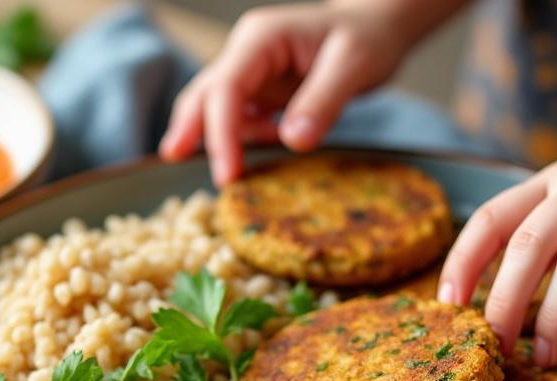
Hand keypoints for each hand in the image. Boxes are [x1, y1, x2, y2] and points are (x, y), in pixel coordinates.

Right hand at [158, 3, 413, 186]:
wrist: (376, 29)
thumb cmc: (367, 38)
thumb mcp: (353, 65)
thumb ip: (322, 102)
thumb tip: (293, 141)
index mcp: (263, 38)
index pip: (227, 87)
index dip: (221, 132)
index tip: (227, 174)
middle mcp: (248, 53)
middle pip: (204, 94)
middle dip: (191, 132)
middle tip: (180, 167)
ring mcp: (252, 72)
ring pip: (216, 108)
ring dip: (217, 140)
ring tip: (235, 171)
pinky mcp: (261, 91)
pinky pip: (239, 119)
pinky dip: (242, 140)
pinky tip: (268, 147)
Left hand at [437, 104, 556, 364]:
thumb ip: (554, 224)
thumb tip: (509, 292)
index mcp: (556, 177)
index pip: (493, 218)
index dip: (463, 262)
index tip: (447, 305)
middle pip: (530, 245)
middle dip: (505, 302)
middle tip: (496, 347)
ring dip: (556, 317)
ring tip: (545, 356)